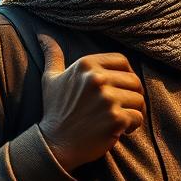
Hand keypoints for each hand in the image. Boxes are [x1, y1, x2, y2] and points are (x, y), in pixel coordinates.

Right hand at [37, 34, 144, 171]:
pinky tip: (120, 131)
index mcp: (86, 65)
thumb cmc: (54, 111)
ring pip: (139, 99)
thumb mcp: (50, 79)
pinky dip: (133, 126)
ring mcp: (107, 99)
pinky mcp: (116, 119)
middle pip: (134, 80)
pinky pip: (138, 117)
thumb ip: (52, 55)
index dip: (126, 74)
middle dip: (132, 95)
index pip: (122, 61)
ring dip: (134, 111)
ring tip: (120, 119)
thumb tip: (42, 34)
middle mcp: (97, 79)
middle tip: (122, 107)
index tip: (120, 88)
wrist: (54, 145)